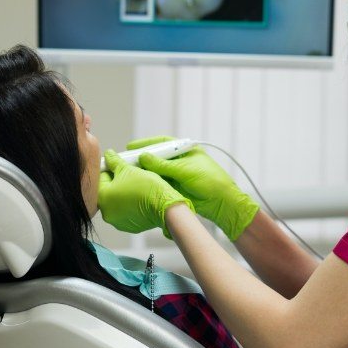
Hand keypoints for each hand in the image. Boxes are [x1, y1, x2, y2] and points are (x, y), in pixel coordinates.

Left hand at [98, 149, 193, 237]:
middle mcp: (106, 212)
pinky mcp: (129, 226)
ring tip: (135, 184)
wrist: (165, 205)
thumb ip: (114, 162)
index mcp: (101, 198)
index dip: (110, 168)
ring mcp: (118, 221)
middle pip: (108, 191)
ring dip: (123, 193)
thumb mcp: (128, 169)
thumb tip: (109, 155)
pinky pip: (126, 211)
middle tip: (128, 173)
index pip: (100, 177)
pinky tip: (139, 196)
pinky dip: (130, 204)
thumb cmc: (146, 188)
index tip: (117, 165)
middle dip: (117, 181)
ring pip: (117, 202)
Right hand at [127, 136, 258, 240]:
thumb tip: (144, 157)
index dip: (145, 144)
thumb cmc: (210, 181)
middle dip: (141, 159)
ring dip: (144, 171)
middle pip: (156, 157)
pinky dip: (149, 182)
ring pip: (156, 171)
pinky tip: (139, 183)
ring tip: (128, 172)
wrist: (222, 203)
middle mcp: (180, 161)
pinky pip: (159, 182)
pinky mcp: (176, 187)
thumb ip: (163, 164)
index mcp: (185, 150)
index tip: (130, 146)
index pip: (162, 143)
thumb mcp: (185, 170)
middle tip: (125, 161)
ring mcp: (177, 174)